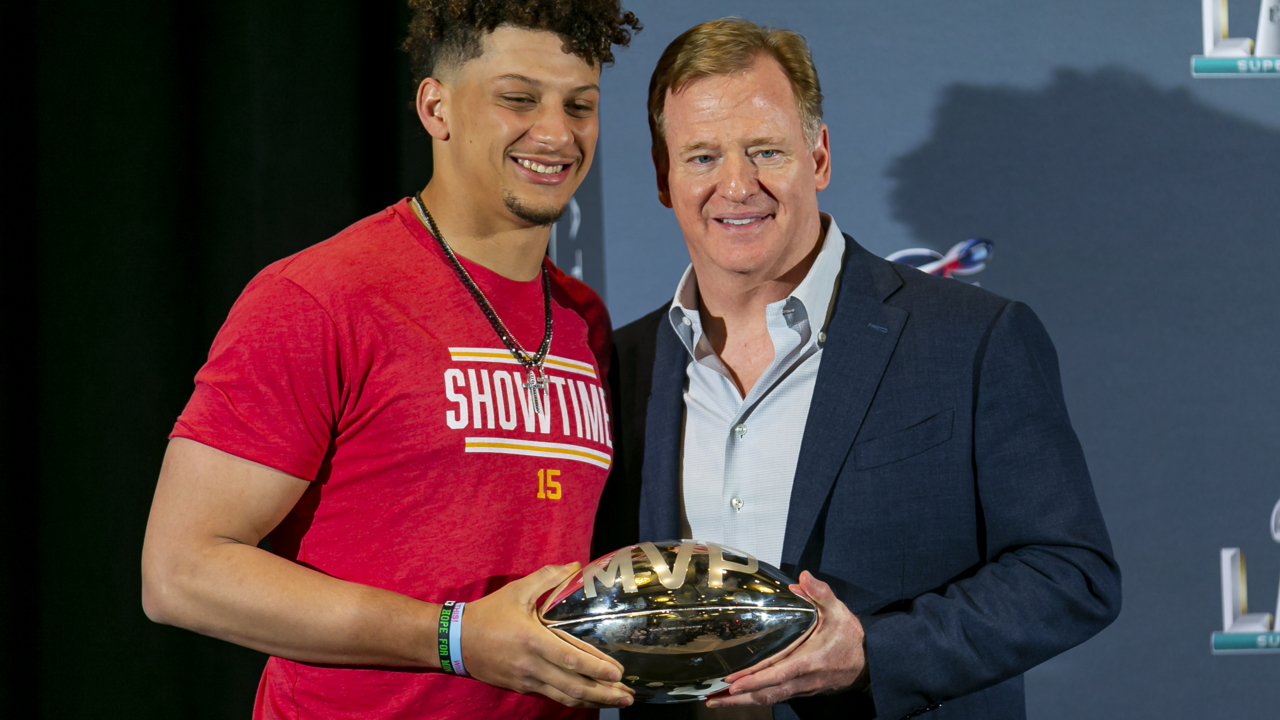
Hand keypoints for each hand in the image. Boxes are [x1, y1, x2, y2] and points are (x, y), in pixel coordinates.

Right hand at [462, 563, 635, 708]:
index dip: (596, 669)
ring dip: (593, 701)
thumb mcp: (516, 591)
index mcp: (532, 640)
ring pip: (565, 697)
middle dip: (604, 694)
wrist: (454, 641)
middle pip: (574, 686)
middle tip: (628, 697)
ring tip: (617, 702)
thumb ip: (547, 577)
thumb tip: (575, 565)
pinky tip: (589, 699)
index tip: (619, 673)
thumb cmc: (487, 614)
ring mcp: (526, 679)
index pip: (571, 659)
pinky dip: (574, 699)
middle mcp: (531, 665)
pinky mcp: (521, 686)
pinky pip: (552, 696)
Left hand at [710, 571, 867, 707]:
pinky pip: (775, 697)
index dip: (754, 680)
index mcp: (809, 660)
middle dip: (738, 698)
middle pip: (766, 693)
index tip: (732, 682)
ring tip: (718, 699)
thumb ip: (821, 593)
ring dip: (743, 701)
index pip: (776, 673)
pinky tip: (740, 696)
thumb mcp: (838, 611)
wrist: (868, 662)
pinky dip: (755, 698)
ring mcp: (801, 687)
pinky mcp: (800, 690)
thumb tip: (803, 578)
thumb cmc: (850, 637)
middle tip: (713, 698)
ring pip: (769, 698)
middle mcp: (802, 679)